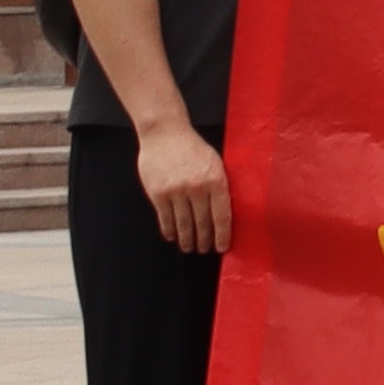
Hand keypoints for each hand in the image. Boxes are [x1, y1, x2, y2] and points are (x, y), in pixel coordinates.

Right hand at [132, 119, 230, 255]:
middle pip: (202, 223)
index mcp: (216, 180)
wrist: (165, 134)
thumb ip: (220, 185)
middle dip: (204, 240)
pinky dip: (169, 230)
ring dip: (187, 239)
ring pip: (183, 224)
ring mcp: (176, 191)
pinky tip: (173, 236)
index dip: (222, 235)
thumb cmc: (194, 148)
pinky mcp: (157, 193)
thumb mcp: (216, 163)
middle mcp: (197, 188)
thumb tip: (226, 211)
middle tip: (204, 250)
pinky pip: (165, 218)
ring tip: (189, 248)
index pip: (222, 216)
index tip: (222, 247)